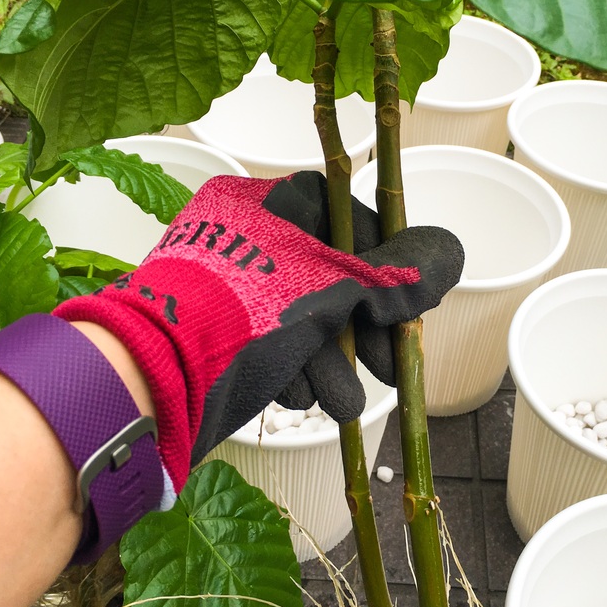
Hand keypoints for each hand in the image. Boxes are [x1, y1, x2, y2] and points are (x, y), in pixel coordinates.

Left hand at [54, 172, 463, 494]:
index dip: (391, 270)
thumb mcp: (336, 289)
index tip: (410, 309)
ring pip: (304, 316)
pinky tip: (303, 395)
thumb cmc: (245, 313)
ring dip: (333, 361)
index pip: (355, 222)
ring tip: (342, 403)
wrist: (154, 373)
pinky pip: (272, 341)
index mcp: (275, 203)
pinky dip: (295, 368)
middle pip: (334, 277)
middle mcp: (252, 236)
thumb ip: (398, 274)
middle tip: (390, 367)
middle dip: (364, 331)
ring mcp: (231, 283)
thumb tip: (452, 252)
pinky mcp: (218, 328)